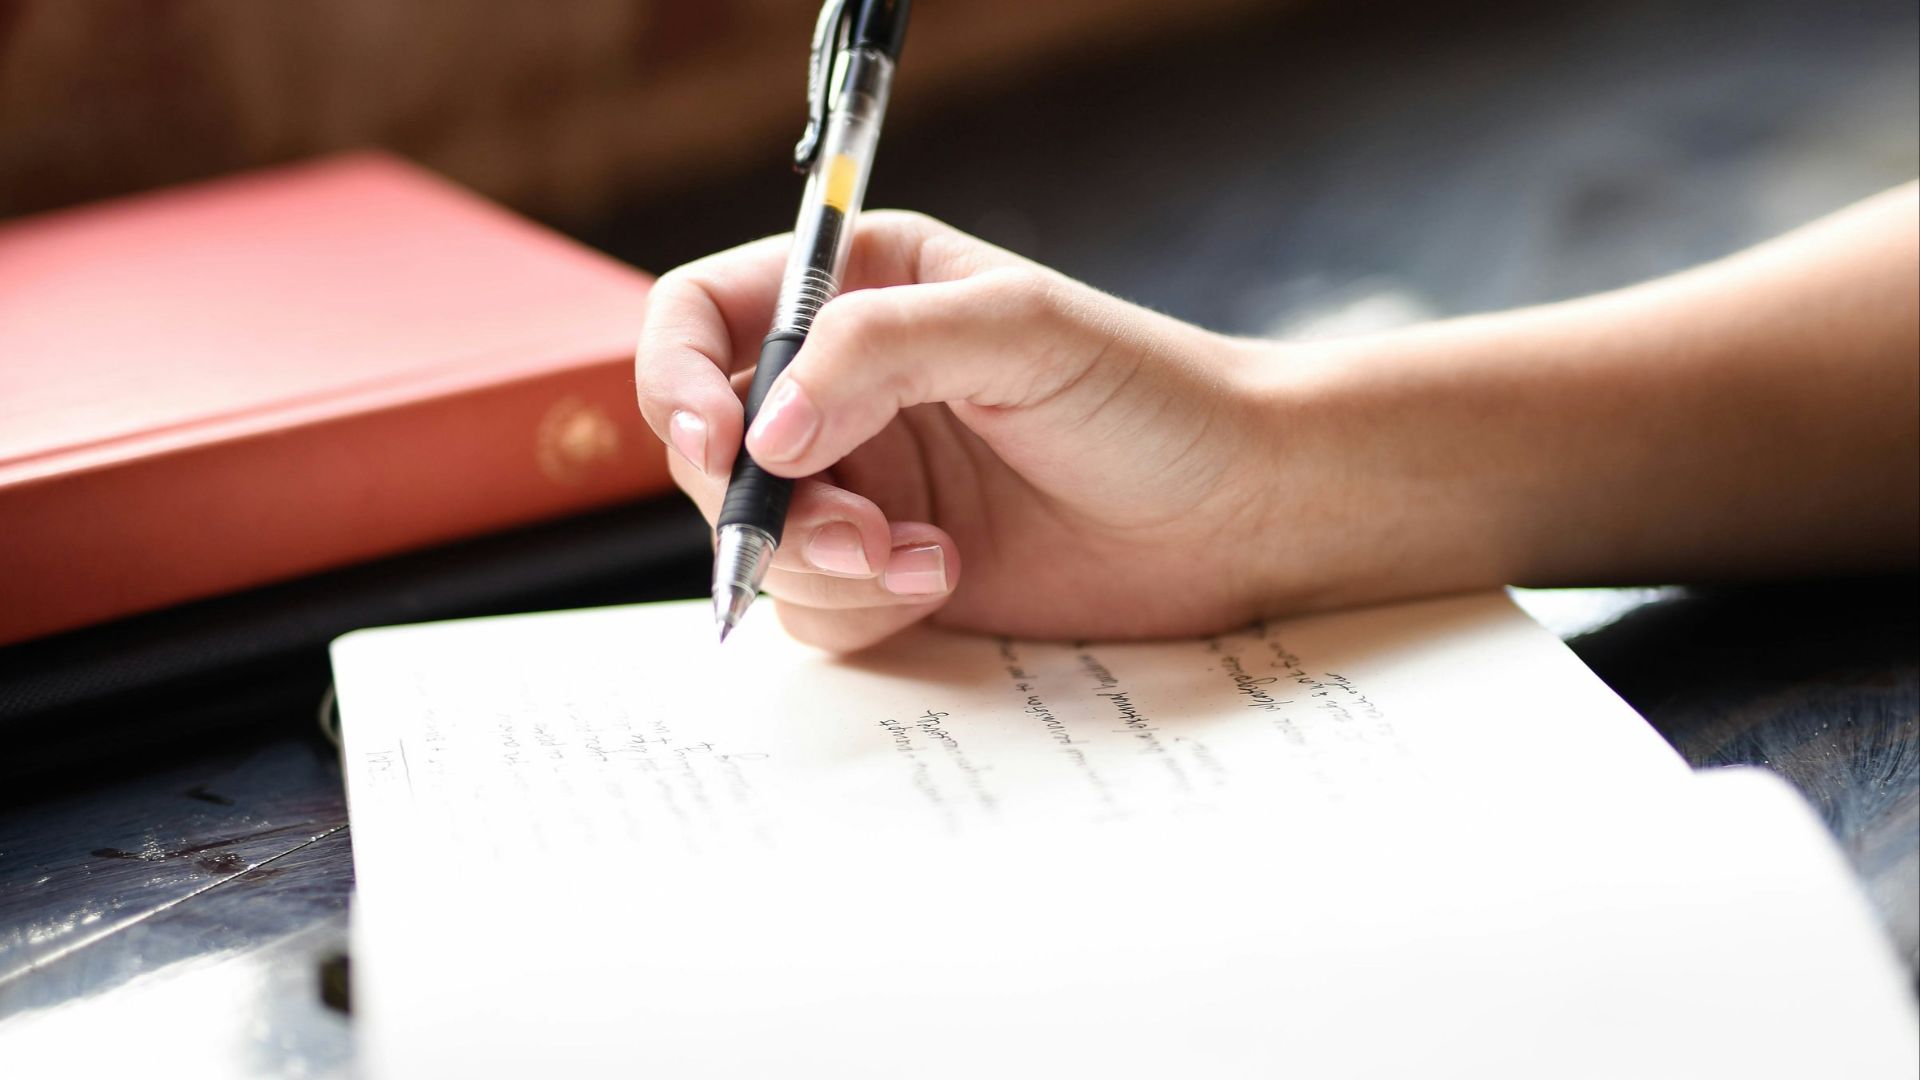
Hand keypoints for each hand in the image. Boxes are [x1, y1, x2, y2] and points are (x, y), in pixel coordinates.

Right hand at [635, 212, 1284, 650]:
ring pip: (754, 541)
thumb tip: (761, 432)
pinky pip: (811, 608)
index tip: (719, 442)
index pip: (701, 318)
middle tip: (855, 531)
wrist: (1240, 511)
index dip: (676, 379)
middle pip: (711, 447)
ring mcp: (864, 485)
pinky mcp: (889, 572)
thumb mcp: (1018, 332)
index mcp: (860, 291)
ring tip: (924, 560)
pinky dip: (862, 608)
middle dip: (764, 504)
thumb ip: (878, 351)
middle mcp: (843, 388)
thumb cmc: (1151, 395)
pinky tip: (945, 581)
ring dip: (820, 564)